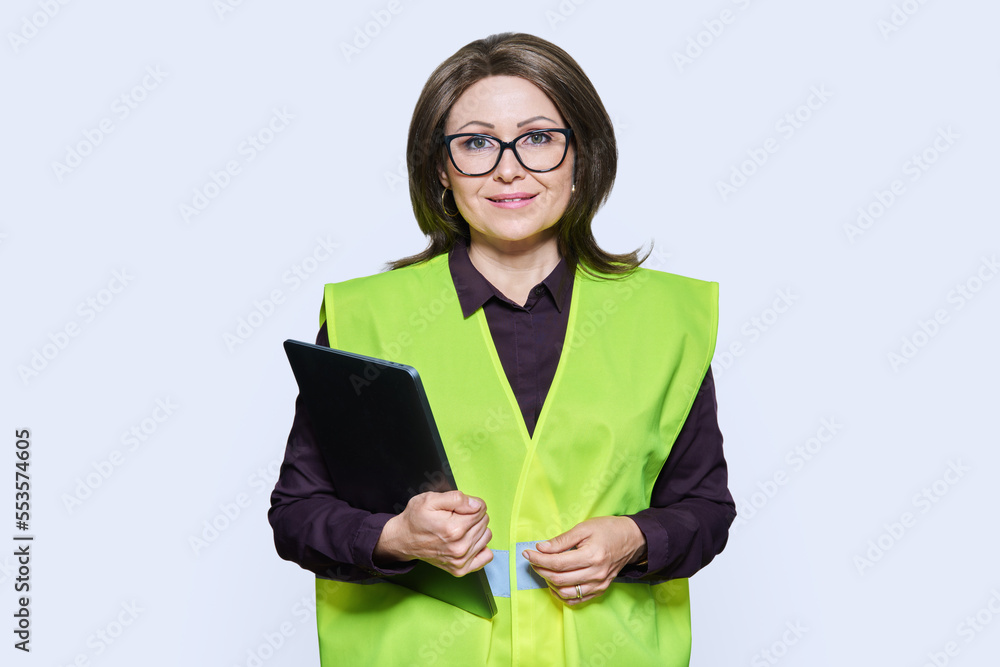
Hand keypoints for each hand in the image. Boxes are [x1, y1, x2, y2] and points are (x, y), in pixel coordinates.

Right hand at [374, 490, 492, 576]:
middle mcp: (459, 547)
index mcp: (454, 529)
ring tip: (459, 529)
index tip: (458, 507)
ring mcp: (460, 560)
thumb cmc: (415, 519)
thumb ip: (457, 498)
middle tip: (454, 517)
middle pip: (484, 522)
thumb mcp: (430, 499)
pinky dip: (480, 547)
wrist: (403, 540)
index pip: (480, 509)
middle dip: (472, 516)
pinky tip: (468, 542)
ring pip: (486, 536)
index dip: (470, 504)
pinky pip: (486, 556)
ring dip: (476, 530)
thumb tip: (477, 505)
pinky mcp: (460, 569)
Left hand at [522, 516, 645, 605]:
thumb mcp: (583, 528)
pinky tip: (555, 584)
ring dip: (549, 583)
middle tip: (533, 560)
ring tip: (543, 570)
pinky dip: (562, 594)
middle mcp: (595, 573)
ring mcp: (599, 584)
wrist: (631, 539)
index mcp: (591, 556)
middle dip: (541, 570)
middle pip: (559, 579)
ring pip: (566, 592)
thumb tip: (541, 548)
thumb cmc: (607, 529)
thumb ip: (562, 540)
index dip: (538, 559)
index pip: (557, 563)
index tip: (527, 553)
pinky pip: (577, 599)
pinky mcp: (600, 589)